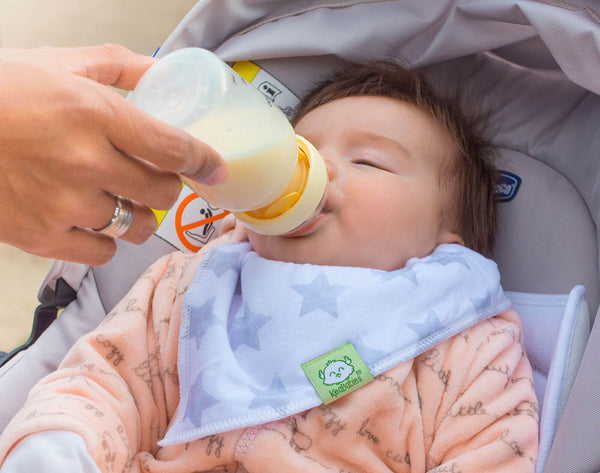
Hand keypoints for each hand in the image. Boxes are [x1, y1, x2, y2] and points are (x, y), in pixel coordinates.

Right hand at [0, 44, 226, 264]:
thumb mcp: (57, 63)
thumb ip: (116, 65)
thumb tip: (160, 69)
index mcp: (95, 114)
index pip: (175, 149)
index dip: (205, 161)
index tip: (216, 167)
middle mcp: (86, 162)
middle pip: (162, 192)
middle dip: (169, 185)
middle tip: (158, 177)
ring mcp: (64, 204)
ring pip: (137, 225)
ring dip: (140, 213)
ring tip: (124, 199)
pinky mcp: (41, 236)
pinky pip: (102, 251)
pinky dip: (106, 238)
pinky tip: (95, 220)